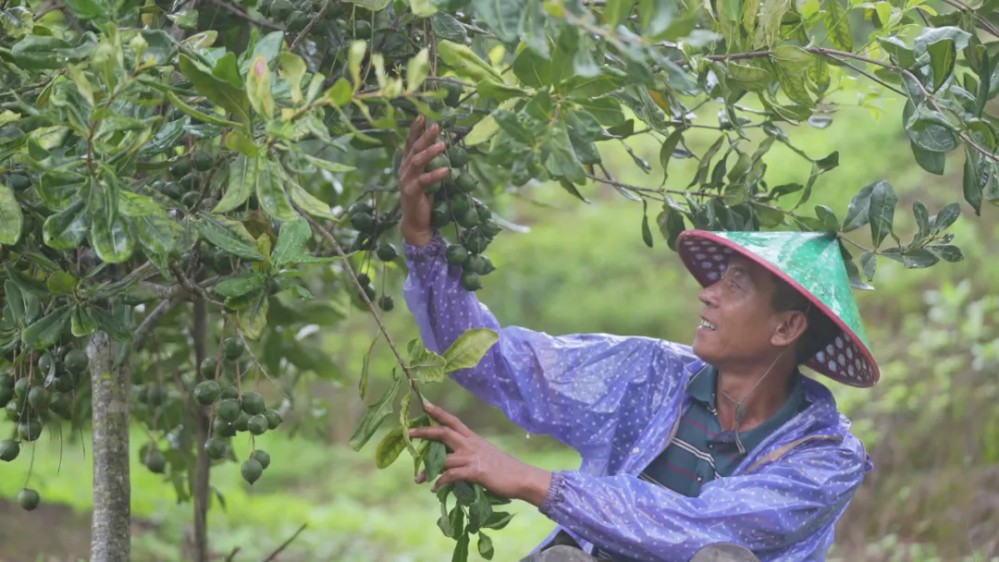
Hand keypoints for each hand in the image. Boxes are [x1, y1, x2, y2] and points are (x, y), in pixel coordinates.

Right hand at [399, 116, 448, 246]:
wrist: (416, 221)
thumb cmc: (424, 197)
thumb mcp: (427, 176)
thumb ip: (432, 163)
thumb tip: (444, 146)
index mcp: (408, 164)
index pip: (410, 143)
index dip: (415, 129)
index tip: (422, 116)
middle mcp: (405, 169)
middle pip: (414, 148)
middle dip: (425, 135)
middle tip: (436, 125)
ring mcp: (406, 180)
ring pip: (417, 161)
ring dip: (430, 152)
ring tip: (442, 145)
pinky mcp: (412, 192)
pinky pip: (424, 181)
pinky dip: (435, 175)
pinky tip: (446, 171)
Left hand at [410, 403, 552, 506]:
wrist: (521, 477)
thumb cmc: (503, 469)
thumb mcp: (485, 455)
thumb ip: (468, 455)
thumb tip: (453, 462)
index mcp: (473, 439)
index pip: (453, 421)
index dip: (438, 412)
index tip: (424, 404)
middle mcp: (471, 444)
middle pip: (444, 432)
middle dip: (425, 431)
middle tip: (409, 432)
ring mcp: (472, 457)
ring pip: (443, 459)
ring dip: (428, 469)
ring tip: (418, 479)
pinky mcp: (475, 472)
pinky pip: (451, 476)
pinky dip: (441, 482)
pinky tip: (435, 489)